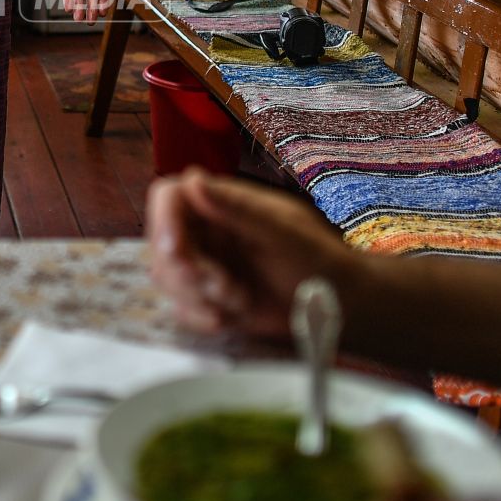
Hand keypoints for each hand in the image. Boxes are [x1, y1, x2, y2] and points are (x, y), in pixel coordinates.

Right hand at [147, 170, 357, 339]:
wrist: (339, 306)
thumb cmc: (318, 258)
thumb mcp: (281, 230)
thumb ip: (236, 208)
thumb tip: (192, 180)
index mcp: (220, 203)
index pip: (169, 196)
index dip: (164, 220)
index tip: (177, 251)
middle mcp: (205, 230)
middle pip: (160, 243)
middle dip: (187, 271)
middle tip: (226, 288)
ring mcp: (204, 264)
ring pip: (166, 277)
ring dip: (197, 295)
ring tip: (241, 301)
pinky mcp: (207, 298)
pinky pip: (181, 307)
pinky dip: (199, 316)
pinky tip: (227, 320)